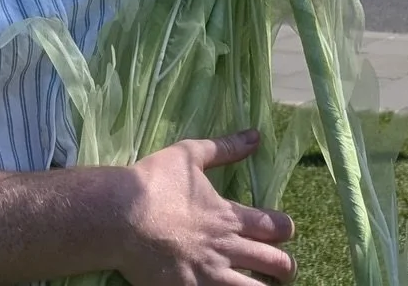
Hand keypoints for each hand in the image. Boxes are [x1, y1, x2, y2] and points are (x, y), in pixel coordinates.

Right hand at [113, 128, 294, 285]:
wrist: (121, 217)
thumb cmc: (154, 183)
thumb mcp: (189, 155)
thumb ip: (224, 148)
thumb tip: (255, 136)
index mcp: (229, 216)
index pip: (275, 227)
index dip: (286, 230)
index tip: (286, 231)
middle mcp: (226, 249)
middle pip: (275, 264)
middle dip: (286, 267)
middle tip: (285, 269)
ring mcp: (210, 276)